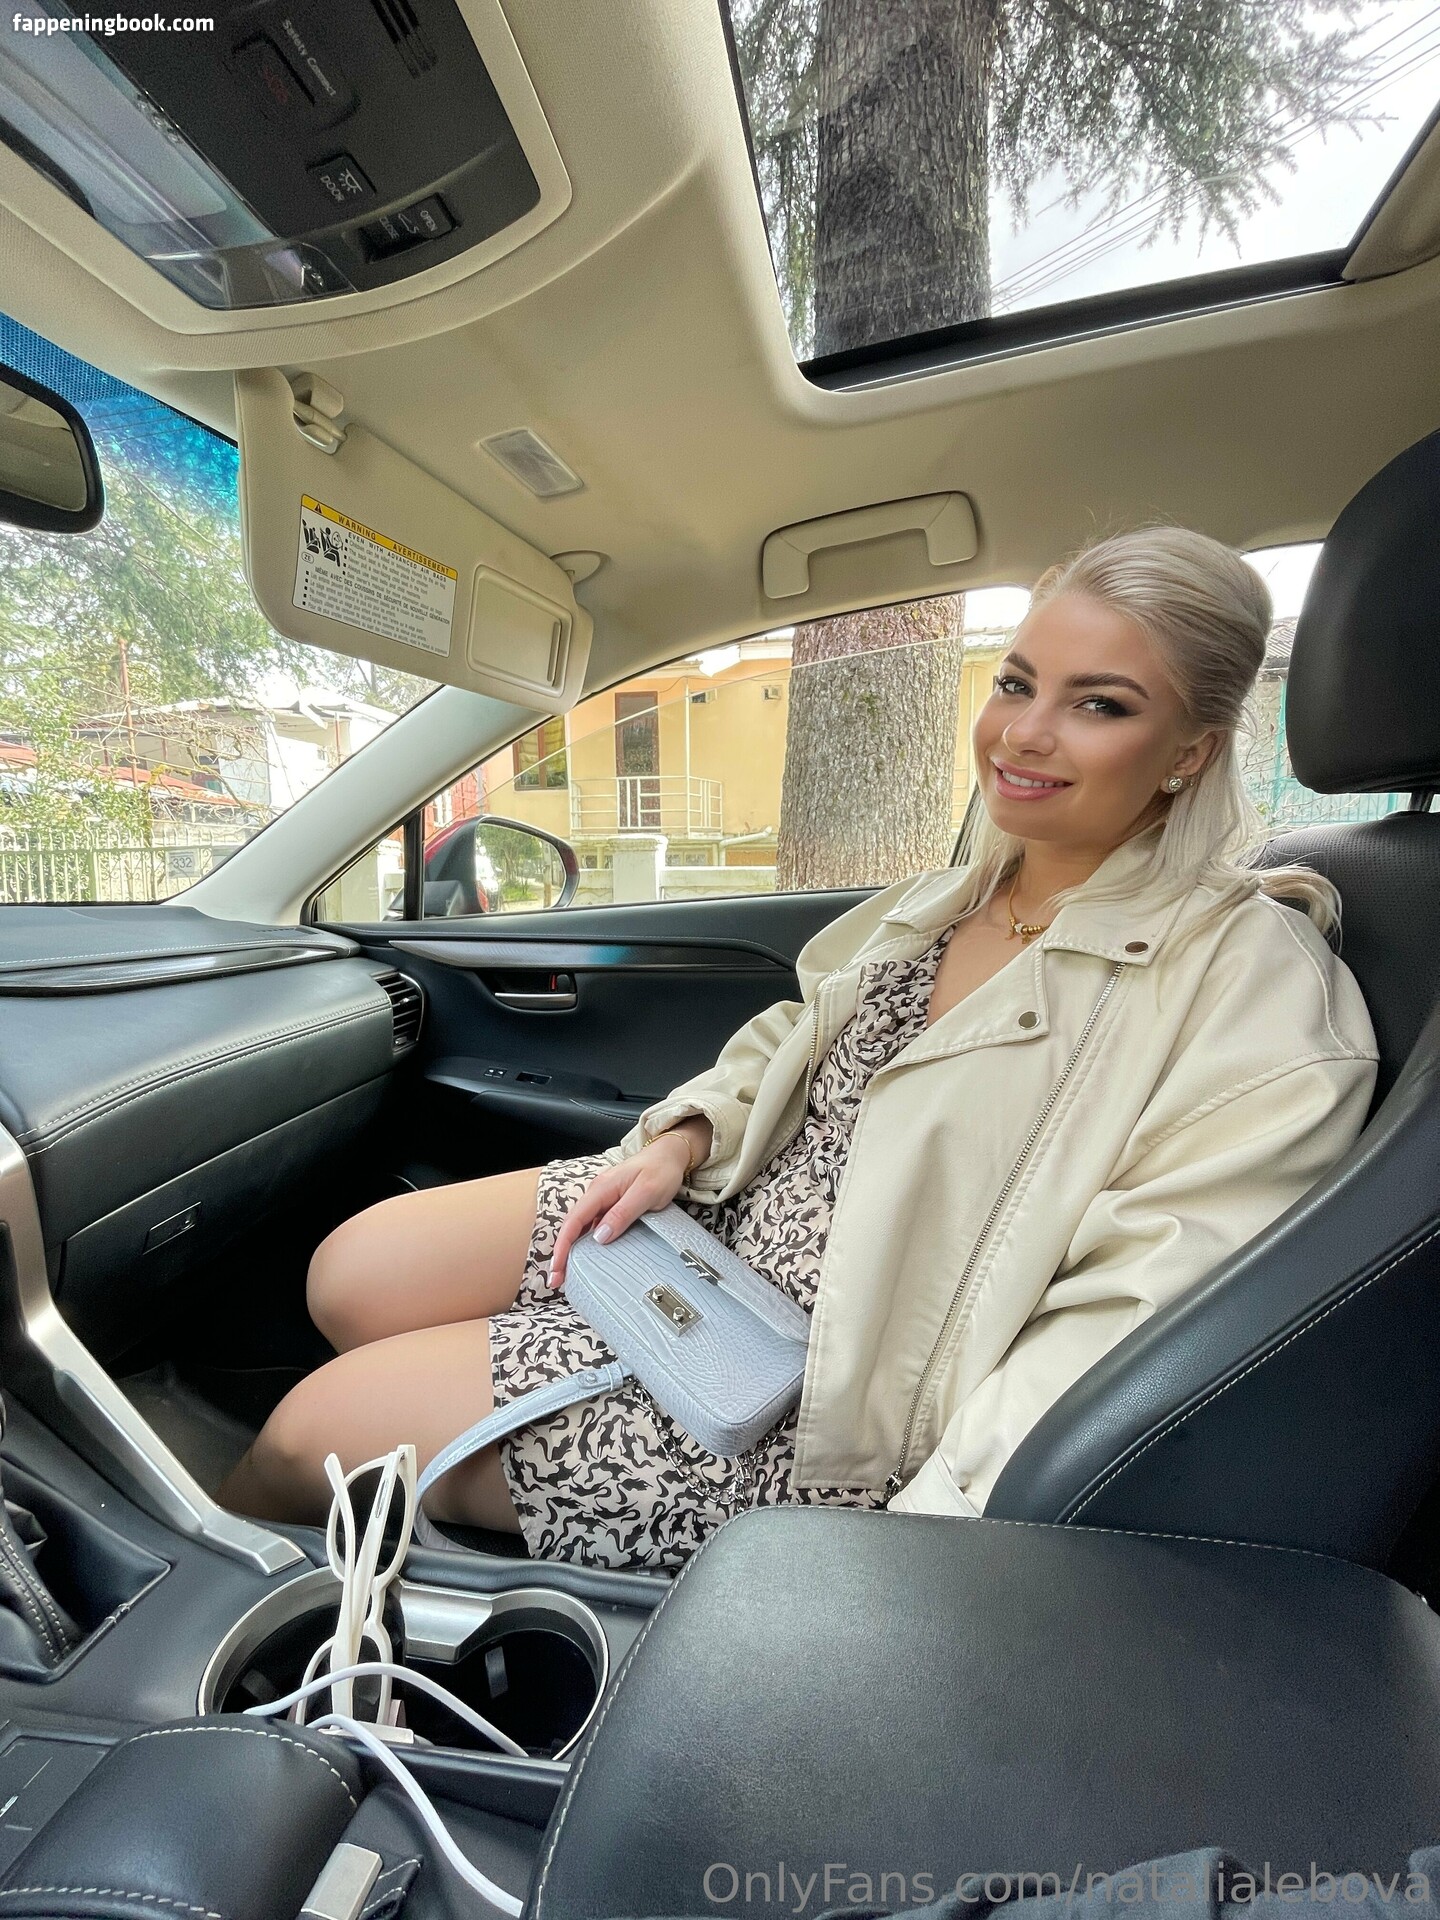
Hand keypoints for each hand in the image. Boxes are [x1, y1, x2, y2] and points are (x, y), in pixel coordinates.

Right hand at [547, 1121, 709, 1288]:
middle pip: (572, 1225)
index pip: (574, 1221)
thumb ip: (623, 1213)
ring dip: (572, 1248)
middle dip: (562, 1252)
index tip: (558, 1269)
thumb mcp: (646, 1193)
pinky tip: (586, 1254)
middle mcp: (597, 1193)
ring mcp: (603, 1198)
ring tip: (568, 1272)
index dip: (562, 1247)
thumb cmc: (661, 1170)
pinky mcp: (611, 1203)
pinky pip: (592, 1223)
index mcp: (601, 1189)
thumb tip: (599, 1237)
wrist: (670, 1154)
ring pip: (581, 1225)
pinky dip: (585, 1241)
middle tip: (558, 1279)